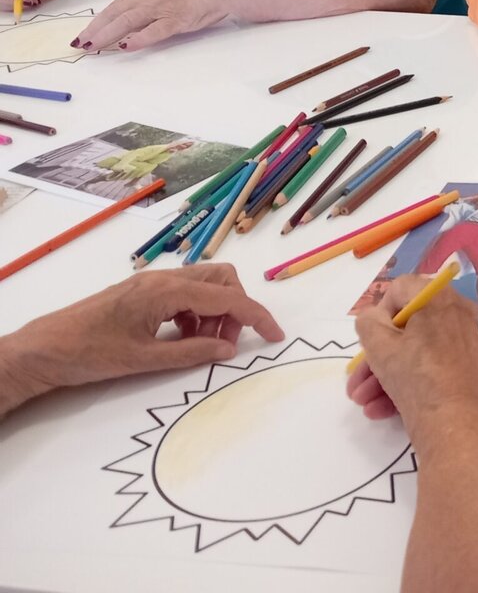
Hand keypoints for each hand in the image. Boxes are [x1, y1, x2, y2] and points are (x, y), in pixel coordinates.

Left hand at [2, 265, 284, 405]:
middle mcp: (163, 278)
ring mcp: (152, 283)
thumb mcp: (143, 360)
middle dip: (236, 308)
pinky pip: (185, 292)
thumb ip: (192, 352)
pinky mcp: (142, 291)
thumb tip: (229, 349)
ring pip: (204, 284)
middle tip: (227, 342)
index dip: (257, 316)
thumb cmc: (88, 354)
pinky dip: (196, 312)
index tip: (276, 335)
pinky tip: (182, 337)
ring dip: (215, 311)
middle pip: (221, 278)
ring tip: (202, 344)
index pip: (227, 298)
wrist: (42, 349)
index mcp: (166, 290)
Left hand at [74, 0, 235, 51]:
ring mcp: (164, 7)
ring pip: (128, 22)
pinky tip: (125, 46)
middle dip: (95, 29)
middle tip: (79, 44)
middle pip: (116, 14)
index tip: (85, 32)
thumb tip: (135, 21)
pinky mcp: (178, 19)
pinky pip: (154, 31)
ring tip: (92, 47)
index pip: (116, 6)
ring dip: (108, 35)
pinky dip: (138, 39)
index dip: (98, 20)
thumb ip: (153, 3)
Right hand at [345, 276, 477, 423]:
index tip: (370, 339)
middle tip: (356, 379)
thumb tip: (374, 318)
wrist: (454, 423)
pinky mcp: (461, 367)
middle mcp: (455, 313)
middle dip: (375, 355)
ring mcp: (460, 341)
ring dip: (382, 374)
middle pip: (405, 326)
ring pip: (413, 350)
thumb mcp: (380, 346)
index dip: (379, 313)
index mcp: (440, 297)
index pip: (401, 289)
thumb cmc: (417, 376)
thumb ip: (368, 323)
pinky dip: (404, 381)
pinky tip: (379, 408)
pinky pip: (427, 365)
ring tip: (361, 400)